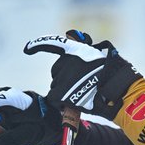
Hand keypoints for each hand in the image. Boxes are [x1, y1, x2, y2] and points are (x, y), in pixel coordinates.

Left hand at [23, 29, 141, 119]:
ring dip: (65, 90)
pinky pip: (55, 98)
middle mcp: (66, 62)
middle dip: (65, 77)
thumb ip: (84, 49)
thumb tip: (73, 41)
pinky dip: (62, 102)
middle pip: (57, 71)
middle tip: (81, 84)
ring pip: (57, 86)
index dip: (38, 45)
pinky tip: (74, 103)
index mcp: (76, 50)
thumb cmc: (113, 74)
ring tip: (83, 94)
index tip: (27, 49)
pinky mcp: (59, 93)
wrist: (117, 90)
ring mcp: (62, 78)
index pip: (52, 44)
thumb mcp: (100, 54)